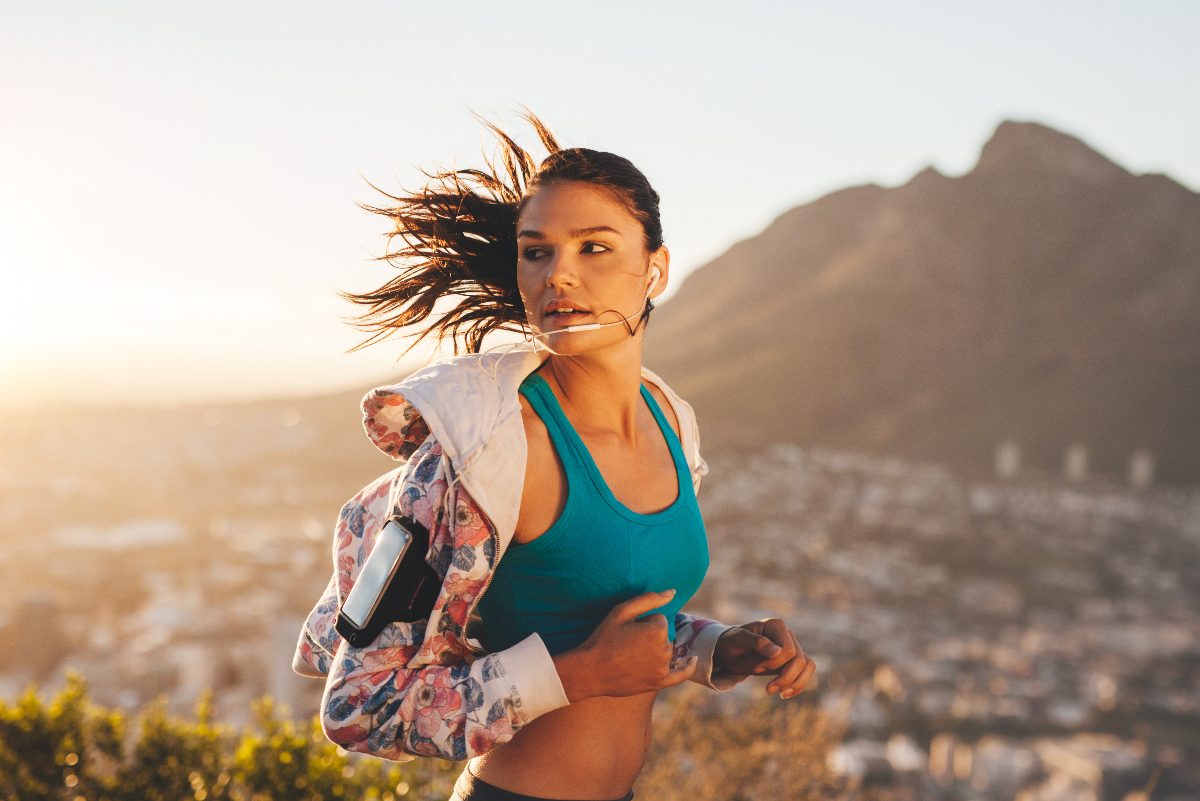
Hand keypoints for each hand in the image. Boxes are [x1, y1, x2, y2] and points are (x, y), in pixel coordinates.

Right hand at [554, 589, 698, 700]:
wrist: (590, 671)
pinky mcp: (659, 682)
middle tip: (626, 644)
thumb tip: (672, 592)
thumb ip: (649, 599)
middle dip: (649, 636)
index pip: (658, 619)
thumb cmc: (604, 638)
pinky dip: (688, 668)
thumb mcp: (622, 611)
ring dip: (655, 650)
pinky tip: (693, 660)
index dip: (642, 623)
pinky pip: (681, 674)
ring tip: (631, 655)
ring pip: (666, 651)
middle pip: (664, 636)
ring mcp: (663, 668)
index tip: (627, 631)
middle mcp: (664, 649)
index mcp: (657, 630)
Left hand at [714, 619, 815, 698]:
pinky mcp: (793, 660)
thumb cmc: (733, 643)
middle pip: (800, 660)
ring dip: (795, 683)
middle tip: (767, 688)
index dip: (775, 664)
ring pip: (808, 666)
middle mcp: (787, 634)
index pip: (788, 649)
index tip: (756, 668)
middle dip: (785, 677)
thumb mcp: (738, 641)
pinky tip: (784, 694)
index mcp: (775, 625)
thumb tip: (778, 651)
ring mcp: (792, 647)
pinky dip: (798, 685)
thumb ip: (756, 642)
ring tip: (780, 694)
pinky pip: (806, 672)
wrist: (731, 651)